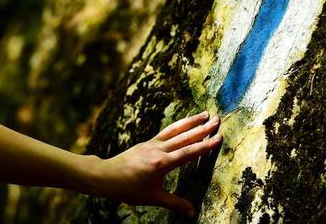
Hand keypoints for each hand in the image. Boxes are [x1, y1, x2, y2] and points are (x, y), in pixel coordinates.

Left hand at [95, 111, 221, 215]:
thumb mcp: (153, 198)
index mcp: (161, 164)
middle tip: (217, 119)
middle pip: (185, 137)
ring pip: (176, 130)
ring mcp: (153, 144)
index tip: (218, 137)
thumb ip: (174, 204)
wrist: (106, 176)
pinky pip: (166, 131)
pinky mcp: (148, 142)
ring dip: (191, 121)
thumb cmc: (128, 189)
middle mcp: (158, 150)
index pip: (188, 152)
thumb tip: (192, 212)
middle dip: (202, 128)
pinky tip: (185, 122)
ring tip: (205, 113)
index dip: (205, 145)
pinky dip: (178, 125)